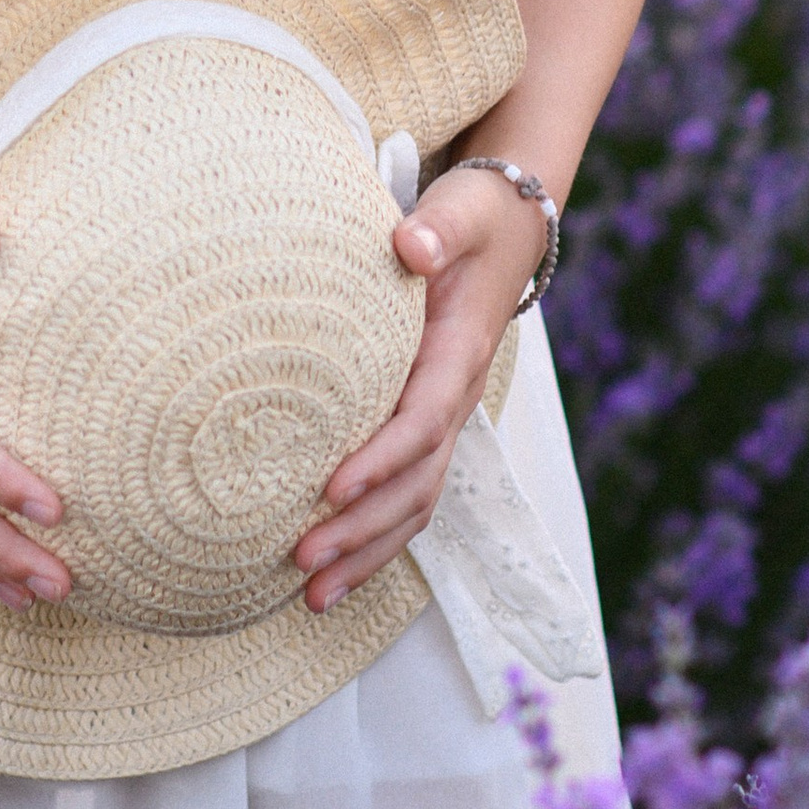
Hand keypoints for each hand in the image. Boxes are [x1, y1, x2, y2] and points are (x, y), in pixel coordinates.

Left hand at [294, 167, 545, 613]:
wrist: (506, 229)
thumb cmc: (474, 219)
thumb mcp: (462, 211)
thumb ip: (437, 230)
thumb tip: (409, 246)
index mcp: (457, 354)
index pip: (421, 420)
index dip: (380, 459)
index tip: (329, 488)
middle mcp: (454, 398)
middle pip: (414, 483)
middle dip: (362, 529)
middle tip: (301, 560)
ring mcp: (443, 420)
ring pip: (412, 505)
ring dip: (366, 554)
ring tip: (311, 597)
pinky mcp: (427, 426)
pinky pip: (407, 497)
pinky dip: (374, 542)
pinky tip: (333, 578)